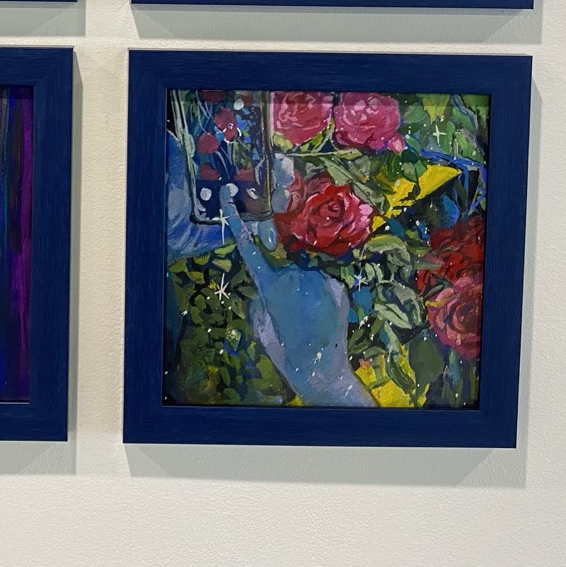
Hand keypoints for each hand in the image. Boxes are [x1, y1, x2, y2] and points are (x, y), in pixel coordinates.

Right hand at [222, 197, 373, 405]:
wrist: (321, 369)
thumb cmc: (285, 352)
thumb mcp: (261, 326)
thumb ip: (259, 300)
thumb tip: (266, 289)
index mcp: (269, 286)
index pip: (249, 248)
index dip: (237, 222)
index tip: (228, 197)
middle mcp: (293, 276)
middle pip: (286, 270)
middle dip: (287, 287)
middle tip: (294, 317)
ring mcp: (318, 279)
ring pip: (307, 277)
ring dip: (308, 293)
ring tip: (311, 321)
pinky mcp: (337, 286)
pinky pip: (325, 283)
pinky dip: (324, 296)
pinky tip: (324, 317)